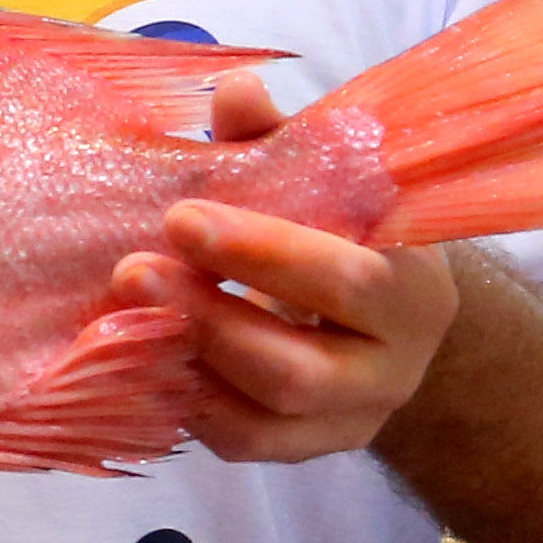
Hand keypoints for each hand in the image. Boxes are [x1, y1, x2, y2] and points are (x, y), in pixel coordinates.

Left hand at [126, 74, 461, 460]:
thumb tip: (235, 90)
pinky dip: (188, 402)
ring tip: (126, 311)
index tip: (181, 216)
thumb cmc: (354, 233)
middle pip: (297, 367)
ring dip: (188, 362)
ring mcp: (353, 420)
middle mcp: (395, 368)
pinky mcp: (308, 451)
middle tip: (131, 269)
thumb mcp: (333, 183)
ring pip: (264, 416)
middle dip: (208, 317)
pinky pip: (242, 443)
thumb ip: (285, 141)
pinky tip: (145, 353)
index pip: (347, 280)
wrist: (393, 322)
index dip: (261, 252)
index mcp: (416, 290)